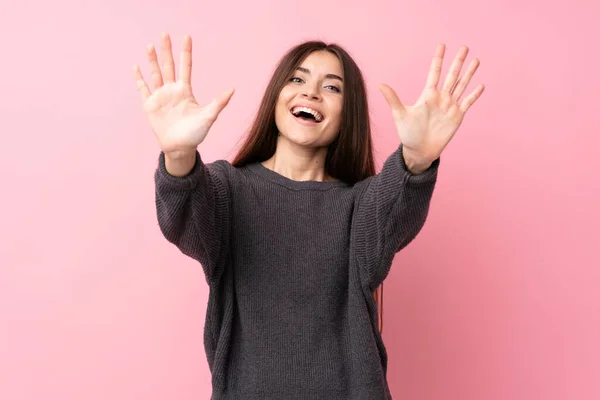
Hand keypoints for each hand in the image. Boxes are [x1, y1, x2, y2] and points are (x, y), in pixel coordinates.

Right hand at [132, 33, 234, 157]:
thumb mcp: (209, 116)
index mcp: (185, 90)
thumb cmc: (196, 133)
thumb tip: (233, 89)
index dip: (185, 52)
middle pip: (168, 66)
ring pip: (156, 74)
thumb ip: (219, 102)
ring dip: (152, 60)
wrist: (181, 148)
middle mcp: (172, 90)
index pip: (185, 66)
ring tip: (150, 46)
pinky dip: (139, 78)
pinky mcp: (150, 105)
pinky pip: (143, 89)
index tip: (186, 37)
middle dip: (166, 50)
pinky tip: (136, 67)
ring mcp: (160, 97)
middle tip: (165, 33)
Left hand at [379, 44, 484, 169]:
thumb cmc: (408, 133)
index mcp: (428, 95)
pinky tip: (481, 85)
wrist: (419, 150)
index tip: (441, 45)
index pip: (434, 72)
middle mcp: (441, 98)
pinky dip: (474, 95)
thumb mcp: (399, 114)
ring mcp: (450, 106)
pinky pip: (467, 102)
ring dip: (469, 73)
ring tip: (476, 60)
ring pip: (461, 85)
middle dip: (458, 61)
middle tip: (464, 47)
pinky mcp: (457, 116)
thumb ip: (392, 99)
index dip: (438, 59)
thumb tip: (380, 84)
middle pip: (451, 75)